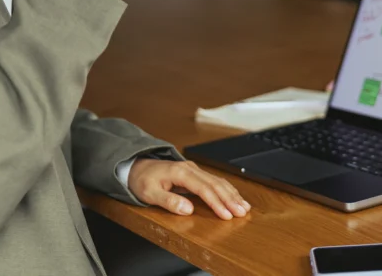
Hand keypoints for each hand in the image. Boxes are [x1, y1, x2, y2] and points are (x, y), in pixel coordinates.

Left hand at [128, 159, 250, 219]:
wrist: (137, 167)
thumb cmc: (142, 181)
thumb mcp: (149, 193)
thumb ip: (168, 201)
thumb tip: (188, 209)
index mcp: (180, 173)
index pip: (203, 188)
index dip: (216, 202)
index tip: (226, 215)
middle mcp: (190, 169)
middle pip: (215, 184)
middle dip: (230, 199)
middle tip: (242, 213)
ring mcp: (194, 170)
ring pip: (218, 181)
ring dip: (232, 194)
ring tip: (244, 207)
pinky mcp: (195, 174)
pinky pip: (214, 181)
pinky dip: (227, 190)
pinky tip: (235, 197)